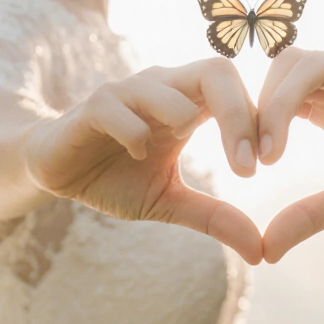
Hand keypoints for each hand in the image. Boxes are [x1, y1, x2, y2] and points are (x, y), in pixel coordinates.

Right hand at [26, 58, 262, 264]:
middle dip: (238, 112)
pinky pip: (116, 109)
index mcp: (188, 103)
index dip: (256, 120)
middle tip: (247, 163)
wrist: (56, 172)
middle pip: (215, 70)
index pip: (235, 89)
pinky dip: (133, 131)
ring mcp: (125, 93)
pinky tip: (139, 154)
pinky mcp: (90, 108)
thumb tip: (260, 253)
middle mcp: (162, 88)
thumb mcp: (169, 201)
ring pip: (166, 86)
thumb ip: (214, 217)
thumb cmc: (117, 177)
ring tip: (187, 145)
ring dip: (184, 115)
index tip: (267, 164)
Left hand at [256, 48, 323, 262]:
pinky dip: (290, 100)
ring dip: (266, 108)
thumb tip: (267, 251)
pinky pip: (320, 69)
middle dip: (245, 115)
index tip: (237, 170)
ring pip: (290, 64)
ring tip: (263, 158)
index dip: (243, 126)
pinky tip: (282, 145)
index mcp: (321, 101)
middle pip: (268, 73)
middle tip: (241, 165)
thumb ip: (310, 214)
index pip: (265, 94)